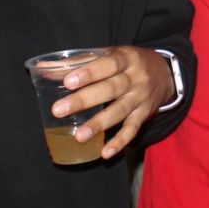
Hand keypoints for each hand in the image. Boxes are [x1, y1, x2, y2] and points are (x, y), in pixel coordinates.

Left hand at [44, 46, 174, 158]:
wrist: (165, 73)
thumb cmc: (128, 62)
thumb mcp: (110, 54)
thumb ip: (79, 61)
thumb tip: (43, 67)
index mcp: (126, 58)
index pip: (107, 64)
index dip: (88, 73)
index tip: (67, 82)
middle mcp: (135, 78)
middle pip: (110, 89)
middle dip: (84, 100)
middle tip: (58, 110)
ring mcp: (141, 98)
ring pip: (120, 112)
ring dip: (99, 124)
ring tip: (79, 136)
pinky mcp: (144, 115)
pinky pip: (133, 130)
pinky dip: (120, 142)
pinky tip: (105, 153)